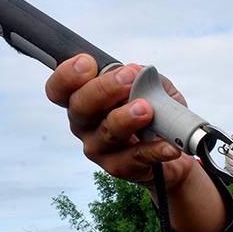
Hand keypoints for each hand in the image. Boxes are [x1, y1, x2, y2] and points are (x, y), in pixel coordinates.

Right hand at [45, 54, 224, 231]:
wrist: (173, 150)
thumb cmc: (155, 114)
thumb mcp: (153, 90)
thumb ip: (146, 79)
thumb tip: (143, 74)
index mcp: (84, 101)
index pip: (59, 89)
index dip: (67, 75)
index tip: (89, 63)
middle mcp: (84, 125)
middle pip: (80, 107)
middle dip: (104, 89)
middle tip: (129, 78)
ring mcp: (99, 148)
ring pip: (107, 132)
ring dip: (126, 118)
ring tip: (147, 110)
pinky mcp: (119, 168)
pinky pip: (136, 157)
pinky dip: (155, 150)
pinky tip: (170, 145)